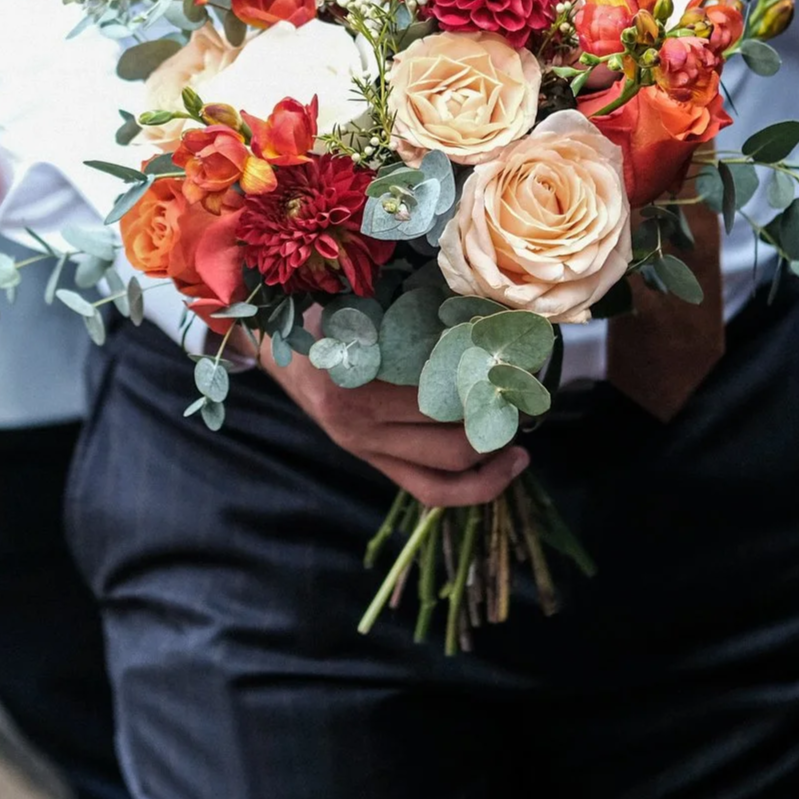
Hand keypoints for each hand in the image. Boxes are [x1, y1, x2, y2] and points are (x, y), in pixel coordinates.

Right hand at [259, 334, 529, 507]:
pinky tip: (497, 469)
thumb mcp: (357, 308)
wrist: (275, 352)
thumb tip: (483, 310)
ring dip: (490, 467)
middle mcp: (361, 425)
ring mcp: (366, 449)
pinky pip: (427, 490)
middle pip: (451, 446)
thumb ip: (407, 315)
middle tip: (522, 404)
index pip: (440, 399)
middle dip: (497, 430)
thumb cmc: (322, 318)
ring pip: (444, 479)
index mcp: (356, 383)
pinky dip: (468, 487)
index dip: (487, 386)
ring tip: (519, 450)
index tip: (516, 365)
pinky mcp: (372, 462)